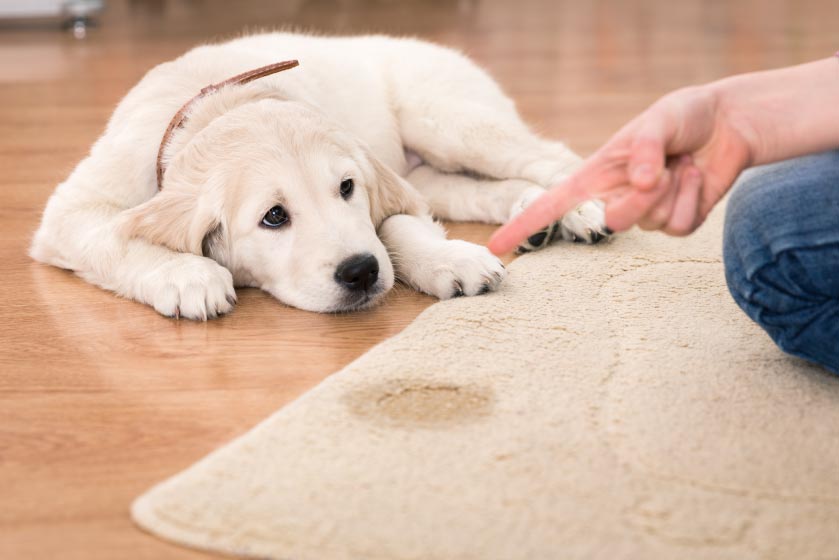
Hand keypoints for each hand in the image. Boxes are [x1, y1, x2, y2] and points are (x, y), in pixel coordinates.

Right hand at [488, 84, 754, 254]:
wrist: (728, 124)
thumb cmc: (684, 116)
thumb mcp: (661, 118)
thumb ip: (645, 148)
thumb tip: (639, 183)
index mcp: (596, 174)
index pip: (552, 204)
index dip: (523, 225)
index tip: (497, 247)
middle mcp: (615, 197)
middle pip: (613, 222)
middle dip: (641, 199)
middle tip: (663, 169)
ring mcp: (645, 214)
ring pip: (650, 224)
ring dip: (674, 190)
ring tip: (682, 164)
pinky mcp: (675, 222)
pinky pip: (679, 227)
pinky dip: (694, 199)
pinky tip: (696, 177)